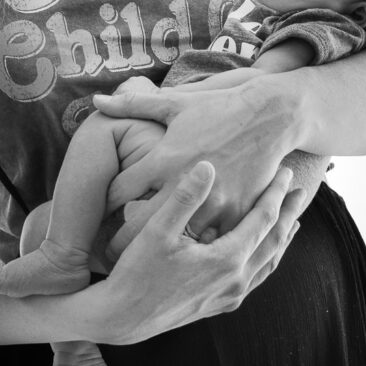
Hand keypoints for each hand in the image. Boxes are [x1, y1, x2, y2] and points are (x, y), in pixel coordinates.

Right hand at [83, 160, 305, 344]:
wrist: (121, 319)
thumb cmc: (136, 271)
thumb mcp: (157, 230)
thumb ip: (185, 197)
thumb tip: (207, 165)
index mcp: (226, 260)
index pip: (263, 220)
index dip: (275, 194)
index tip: (287, 173)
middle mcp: (235, 281)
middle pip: (273, 241)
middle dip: (288, 214)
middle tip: (302, 191)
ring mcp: (229, 297)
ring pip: (267, 263)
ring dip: (281, 238)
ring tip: (292, 220)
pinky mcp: (220, 305)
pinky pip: (256, 278)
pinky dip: (267, 259)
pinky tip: (264, 254)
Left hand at [93, 74, 307, 239]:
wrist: (271, 116)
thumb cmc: (217, 108)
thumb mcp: (174, 104)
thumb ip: (132, 105)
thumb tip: (95, 101)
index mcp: (164, 157)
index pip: (118, 191)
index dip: (102, 205)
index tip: (94, 217)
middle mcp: (185, 183)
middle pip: (138, 225)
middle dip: (118, 242)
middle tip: (105, 253)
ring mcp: (213, 202)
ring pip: (174, 241)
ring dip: (158, 251)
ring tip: (137, 263)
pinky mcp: (237, 214)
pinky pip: (209, 243)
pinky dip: (196, 249)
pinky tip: (180, 259)